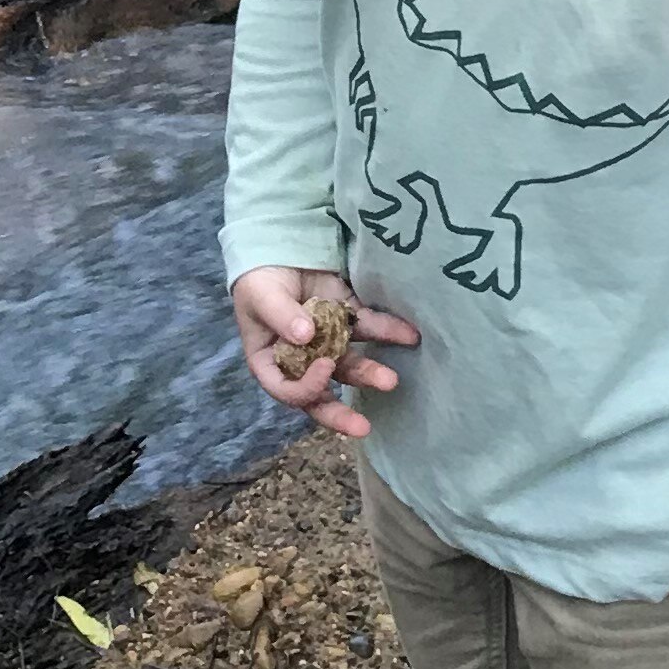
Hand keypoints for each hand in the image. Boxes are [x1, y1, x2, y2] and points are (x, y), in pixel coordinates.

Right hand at [229, 267, 418, 439]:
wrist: (278, 241)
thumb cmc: (259, 276)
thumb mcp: (261, 295)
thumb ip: (281, 316)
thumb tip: (305, 337)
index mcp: (270, 360)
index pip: (286, 388)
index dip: (306, 387)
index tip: (324, 367)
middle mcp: (300, 358)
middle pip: (320, 394)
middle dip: (341, 413)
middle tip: (362, 428)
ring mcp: (327, 340)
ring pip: (350, 365)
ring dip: (370, 372)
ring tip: (392, 380)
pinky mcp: (348, 318)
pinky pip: (370, 329)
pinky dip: (389, 332)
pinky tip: (409, 335)